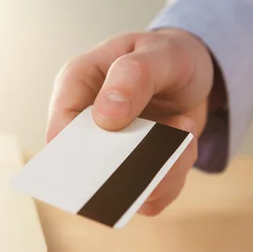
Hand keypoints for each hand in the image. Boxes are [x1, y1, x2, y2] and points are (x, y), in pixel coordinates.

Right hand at [46, 28, 219, 215]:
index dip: (80, 150)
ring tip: (183, 129)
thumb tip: (105, 116)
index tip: (114, 149)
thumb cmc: (165, 55)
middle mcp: (88, 127)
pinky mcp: (135, 174)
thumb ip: (132, 76)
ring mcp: (110, 154)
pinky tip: (185, 144)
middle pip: (88, 171)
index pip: (60, 131)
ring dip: (161, 171)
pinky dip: (174, 178)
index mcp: (76, 88)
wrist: (192, 73)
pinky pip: (149, 199)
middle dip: (127, 168)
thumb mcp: (158, 52)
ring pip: (124, 192)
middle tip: (162, 148)